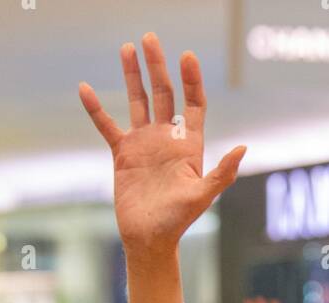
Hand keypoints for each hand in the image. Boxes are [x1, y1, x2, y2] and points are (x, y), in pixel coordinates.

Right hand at [79, 33, 244, 257]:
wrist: (149, 239)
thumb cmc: (178, 221)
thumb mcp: (202, 196)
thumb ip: (222, 173)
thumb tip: (243, 148)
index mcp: (188, 146)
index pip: (192, 104)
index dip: (191, 80)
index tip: (187, 56)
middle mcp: (167, 139)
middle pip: (163, 94)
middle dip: (158, 66)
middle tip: (150, 37)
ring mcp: (144, 144)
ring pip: (138, 101)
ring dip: (133, 75)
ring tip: (127, 48)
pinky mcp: (123, 154)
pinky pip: (107, 125)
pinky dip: (96, 109)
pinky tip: (85, 88)